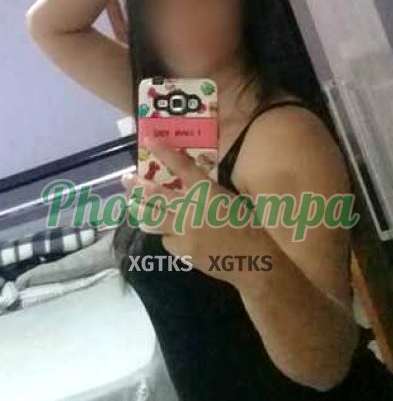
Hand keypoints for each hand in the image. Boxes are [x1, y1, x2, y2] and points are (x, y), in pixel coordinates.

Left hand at [121, 138, 265, 287]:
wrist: (257, 261)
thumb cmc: (254, 226)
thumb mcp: (233, 199)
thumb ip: (210, 192)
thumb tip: (193, 187)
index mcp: (207, 192)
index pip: (182, 166)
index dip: (164, 151)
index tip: (149, 139)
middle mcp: (190, 210)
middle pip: (156, 195)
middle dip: (138, 186)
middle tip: (126, 179)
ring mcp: (183, 232)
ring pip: (152, 220)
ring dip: (140, 211)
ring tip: (132, 206)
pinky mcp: (181, 252)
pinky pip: (166, 240)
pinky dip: (165, 234)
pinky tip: (166, 234)